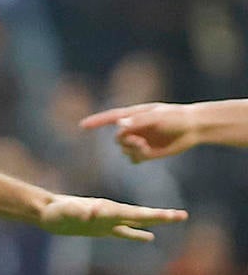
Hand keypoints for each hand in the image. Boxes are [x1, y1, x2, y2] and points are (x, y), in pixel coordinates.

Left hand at [38, 194, 187, 240]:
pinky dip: (137, 234)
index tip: (174, 215)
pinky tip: (149, 237)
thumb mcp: (66, 212)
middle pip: (141, 215)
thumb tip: (94, 212)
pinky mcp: (101, 229)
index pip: (136, 213)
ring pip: (136, 222)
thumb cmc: (55, 211)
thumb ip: (79, 212)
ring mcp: (107, 221)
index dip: (155, 215)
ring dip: (154, 222)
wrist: (46, 211)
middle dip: (162, 216)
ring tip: (174, 219)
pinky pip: (123, 232)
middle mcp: (110, 213)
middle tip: (183, 215)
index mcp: (107, 209)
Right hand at [80, 103, 196, 162]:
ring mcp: (139, 140)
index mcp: (132, 115)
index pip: (109, 118)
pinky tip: (148, 152)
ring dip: (132, 149)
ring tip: (146, 147)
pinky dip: (138, 157)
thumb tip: (118, 124)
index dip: (95, 121)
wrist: (193, 127)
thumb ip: (138, 121)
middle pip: (118, 138)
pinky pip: (133, 158)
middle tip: (139, 142)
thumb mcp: (157, 117)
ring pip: (124, 149)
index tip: (82, 126)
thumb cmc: (176, 117)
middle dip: (125, 141)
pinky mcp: (147, 152)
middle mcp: (133, 128)